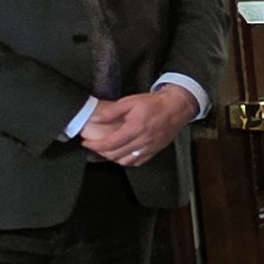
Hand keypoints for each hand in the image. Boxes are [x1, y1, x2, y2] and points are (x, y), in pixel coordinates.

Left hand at [80, 88, 195, 167]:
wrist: (177, 107)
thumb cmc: (155, 104)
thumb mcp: (130, 101)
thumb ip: (112, 111)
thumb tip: (95, 118)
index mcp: (136, 128)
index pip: (111, 143)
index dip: (95, 145)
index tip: (86, 143)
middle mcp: (143, 140)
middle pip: (116, 154)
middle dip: (101, 151)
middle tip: (93, 146)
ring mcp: (149, 147)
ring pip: (126, 161)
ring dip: (113, 158)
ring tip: (106, 151)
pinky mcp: (155, 150)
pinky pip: (138, 161)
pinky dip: (127, 160)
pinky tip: (122, 155)